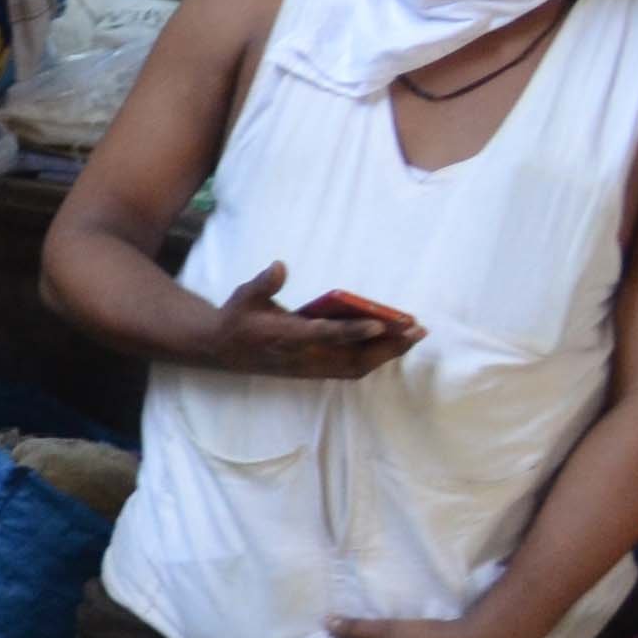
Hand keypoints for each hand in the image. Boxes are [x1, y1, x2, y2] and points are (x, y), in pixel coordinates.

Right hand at [209, 263, 419, 380]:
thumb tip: (280, 266)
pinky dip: (375, 357)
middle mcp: (301, 357)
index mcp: (284, 336)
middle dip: (386, 346)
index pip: (323, 335)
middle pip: (351, 358)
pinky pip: (351, 368)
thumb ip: (263, 283)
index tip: (380, 323)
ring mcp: (309, 367)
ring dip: (386, 354)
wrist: (222, 350)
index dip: (352, 330)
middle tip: (415, 329)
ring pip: (355, 366)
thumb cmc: (237, 318)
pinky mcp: (314, 370)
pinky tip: (393, 343)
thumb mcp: (243, 295)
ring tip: (413, 335)